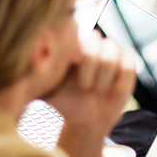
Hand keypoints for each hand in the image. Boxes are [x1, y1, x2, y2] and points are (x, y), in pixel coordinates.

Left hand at [47, 33, 135, 156]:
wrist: (85, 120)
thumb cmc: (64, 102)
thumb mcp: (46, 90)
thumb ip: (35, 77)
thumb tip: (26, 65)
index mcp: (71, 45)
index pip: (76, 35)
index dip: (75, 54)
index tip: (70, 75)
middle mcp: (92, 44)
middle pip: (96, 39)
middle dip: (90, 66)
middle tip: (84, 86)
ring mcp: (111, 53)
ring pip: (113, 52)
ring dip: (104, 76)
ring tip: (96, 92)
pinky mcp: (128, 65)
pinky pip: (129, 65)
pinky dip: (120, 81)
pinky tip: (110, 93)